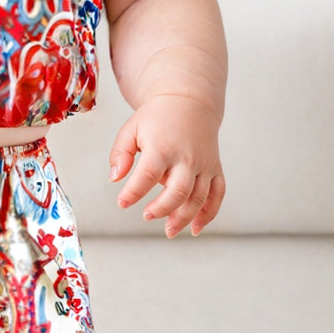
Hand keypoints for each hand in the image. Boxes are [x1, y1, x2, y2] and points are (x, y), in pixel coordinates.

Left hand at [109, 96, 224, 236]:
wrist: (190, 102)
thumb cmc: (156, 119)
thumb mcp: (130, 129)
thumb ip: (120, 154)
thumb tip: (115, 178)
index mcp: (162, 147)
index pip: (147, 174)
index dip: (133, 192)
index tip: (122, 203)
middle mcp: (187, 157)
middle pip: (178, 191)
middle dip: (162, 208)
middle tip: (146, 216)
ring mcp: (204, 164)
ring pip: (199, 197)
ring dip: (184, 218)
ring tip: (169, 230)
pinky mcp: (215, 169)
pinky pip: (218, 194)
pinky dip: (209, 214)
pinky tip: (194, 228)